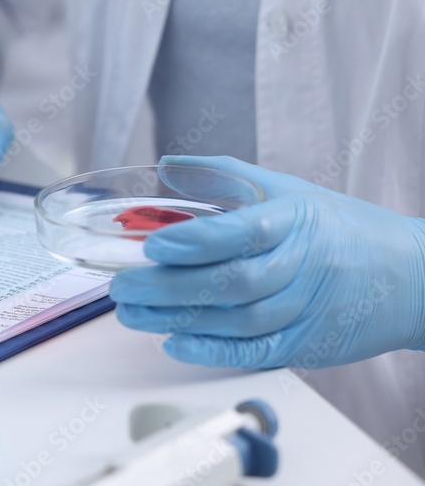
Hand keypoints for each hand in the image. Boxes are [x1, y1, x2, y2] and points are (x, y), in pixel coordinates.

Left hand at [110, 155, 424, 368]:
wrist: (412, 277)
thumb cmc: (340, 227)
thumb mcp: (287, 188)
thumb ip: (223, 174)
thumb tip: (166, 164)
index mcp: (295, 221)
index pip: (241, 233)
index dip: (195, 242)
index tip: (153, 245)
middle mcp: (301, 267)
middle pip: (231, 283)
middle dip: (168, 288)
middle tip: (122, 286)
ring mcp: (305, 310)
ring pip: (236, 321)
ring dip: (177, 321)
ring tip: (132, 314)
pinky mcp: (306, 345)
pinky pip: (255, 352)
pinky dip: (212, 352)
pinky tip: (174, 343)